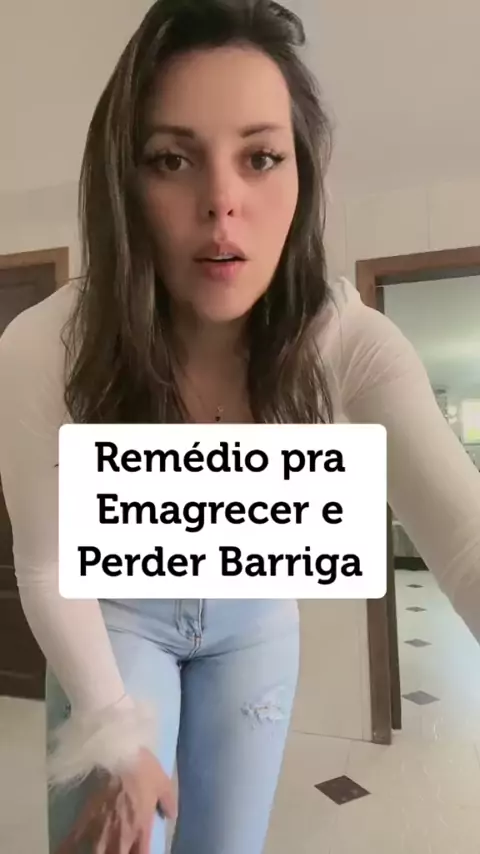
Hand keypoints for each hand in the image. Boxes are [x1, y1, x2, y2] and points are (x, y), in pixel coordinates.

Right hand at [56, 748, 176, 853]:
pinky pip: (73, 841)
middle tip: (118, 850)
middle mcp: (121, 835)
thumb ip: (168, 802)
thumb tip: (171, 815)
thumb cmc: (143, 768)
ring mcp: (101, 829)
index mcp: (142, 828)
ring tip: (98, 850)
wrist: (118, 753)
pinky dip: (68, 848)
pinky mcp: (85, 819)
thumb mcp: (163, 783)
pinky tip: (62, 851)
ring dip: (98, 853)